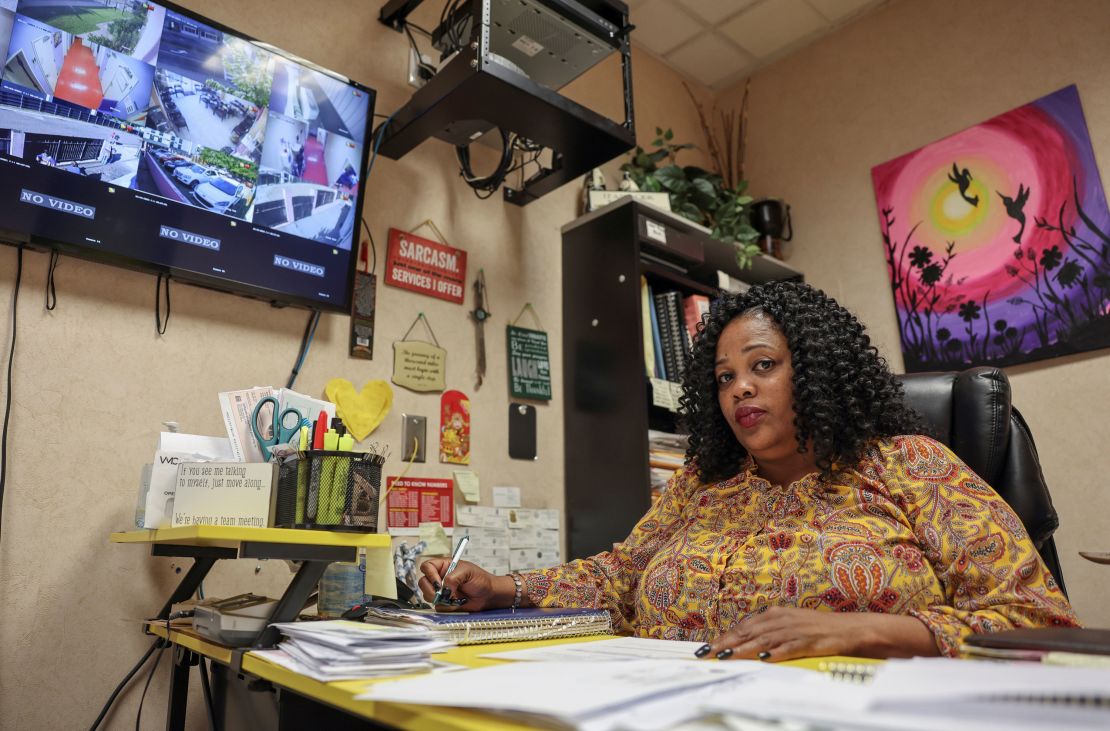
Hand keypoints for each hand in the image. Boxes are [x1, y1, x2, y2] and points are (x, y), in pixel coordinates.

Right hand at [418, 559, 512, 611]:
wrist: (488, 596)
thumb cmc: (480, 579)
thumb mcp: (467, 572)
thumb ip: (453, 577)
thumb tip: (444, 588)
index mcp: (444, 566)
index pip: (427, 567)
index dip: (429, 575)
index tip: (438, 583)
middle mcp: (440, 578)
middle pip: (423, 583)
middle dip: (431, 590)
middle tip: (442, 594)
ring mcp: (441, 591)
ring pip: (428, 596)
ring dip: (440, 599)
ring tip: (455, 598)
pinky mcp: (444, 603)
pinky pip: (438, 607)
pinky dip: (447, 607)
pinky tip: (457, 603)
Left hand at [701, 607, 937, 661]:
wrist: (856, 629)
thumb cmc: (821, 631)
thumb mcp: (792, 627)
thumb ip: (770, 634)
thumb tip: (747, 644)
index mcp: (776, 614)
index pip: (744, 626)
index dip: (724, 637)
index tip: (706, 648)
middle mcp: (782, 619)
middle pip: (748, 632)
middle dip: (725, 644)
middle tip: (705, 654)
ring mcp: (796, 629)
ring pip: (764, 640)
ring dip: (743, 649)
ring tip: (725, 657)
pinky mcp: (811, 641)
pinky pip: (790, 647)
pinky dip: (776, 652)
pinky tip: (764, 658)